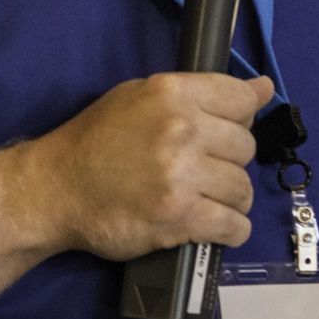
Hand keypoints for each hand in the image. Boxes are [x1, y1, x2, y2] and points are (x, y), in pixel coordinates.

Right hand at [27, 73, 272, 261]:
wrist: (55, 189)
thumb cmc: (97, 140)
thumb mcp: (142, 96)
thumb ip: (203, 91)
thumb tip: (263, 88)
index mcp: (173, 93)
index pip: (242, 99)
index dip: (241, 118)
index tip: (228, 132)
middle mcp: (182, 129)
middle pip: (245, 146)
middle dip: (231, 161)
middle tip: (207, 169)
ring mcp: (181, 175)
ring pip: (242, 188)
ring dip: (231, 198)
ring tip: (209, 199)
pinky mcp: (178, 217)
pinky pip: (232, 225)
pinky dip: (232, 230)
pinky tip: (217, 226)